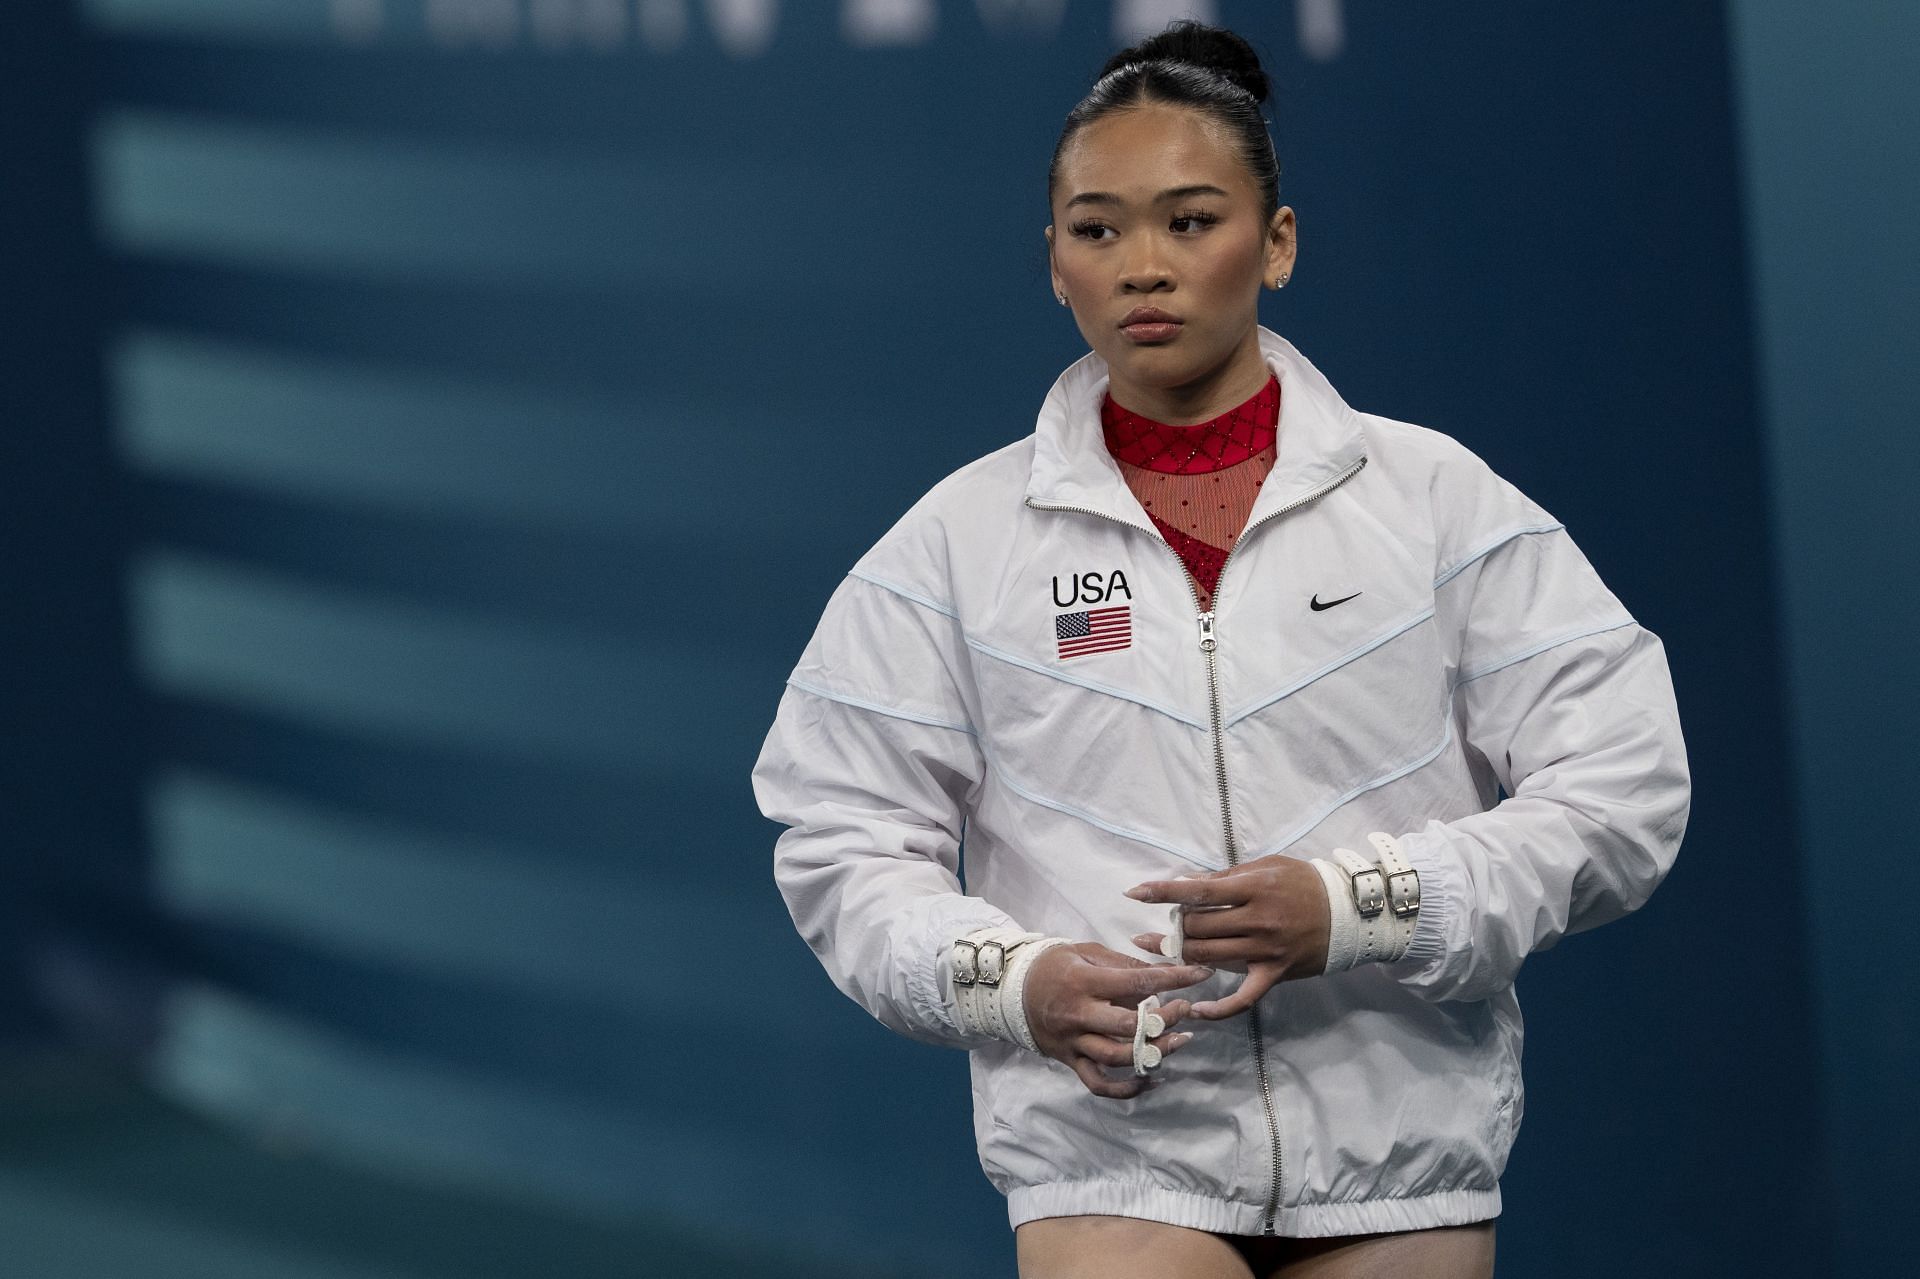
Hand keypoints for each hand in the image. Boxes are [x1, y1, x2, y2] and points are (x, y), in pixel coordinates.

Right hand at [1021, 943, 1210, 1099]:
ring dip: (1153, 1052)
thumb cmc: (1053, 966)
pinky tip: (1150, 1079)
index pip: (1136, 981)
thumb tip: (1163, 972)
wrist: (1010, 989)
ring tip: (1177, 1042)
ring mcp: (1073, 1041)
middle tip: (1185, 1010)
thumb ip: (1122, 964)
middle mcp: (1079, 1014)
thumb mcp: (1085, 952)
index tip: (1201, 974)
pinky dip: (1125, 1088)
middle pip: (1129, 1025)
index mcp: (1084, 982)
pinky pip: (1098, 1083)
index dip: (1173, 979)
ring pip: (1117, 1057)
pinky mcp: (1070, 1060)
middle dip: (1164, 1019)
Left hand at [1125, 854, 1330, 1020]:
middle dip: (1169, 931)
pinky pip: (1244, 998)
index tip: (1135, 893)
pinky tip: (1198, 1008)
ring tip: (1157, 956)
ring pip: (1211, 958)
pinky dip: (1220, 1008)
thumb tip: (1188, 883)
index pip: (1200, 891)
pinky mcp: (1275, 974)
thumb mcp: (1266, 867)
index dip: (1164, 892)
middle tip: (1149, 935)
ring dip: (1180, 958)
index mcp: (1254, 888)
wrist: (1348, 912)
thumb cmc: (1303, 883)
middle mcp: (1258, 920)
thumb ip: (1227, 877)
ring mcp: (1266, 950)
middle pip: (1199, 928)